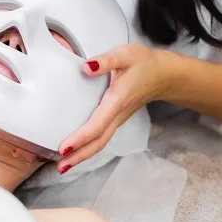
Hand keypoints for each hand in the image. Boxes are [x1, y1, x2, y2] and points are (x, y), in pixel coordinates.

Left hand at [56, 44, 168, 173]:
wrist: (162, 74)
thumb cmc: (143, 63)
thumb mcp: (125, 54)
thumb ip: (106, 60)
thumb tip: (87, 67)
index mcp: (118, 99)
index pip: (98, 124)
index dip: (81, 137)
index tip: (64, 148)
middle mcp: (118, 114)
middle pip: (98, 141)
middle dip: (79, 156)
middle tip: (59, 167)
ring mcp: (118, 119)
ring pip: (100, 142)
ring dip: (82, 155)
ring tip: (63, 165)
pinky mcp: (117, 119)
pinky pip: (102, 137)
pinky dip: (88, 147)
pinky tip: (77, 151)